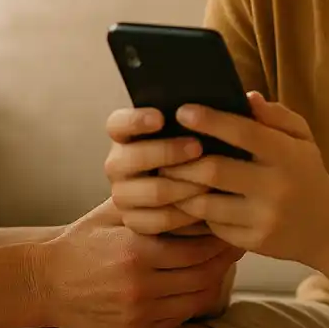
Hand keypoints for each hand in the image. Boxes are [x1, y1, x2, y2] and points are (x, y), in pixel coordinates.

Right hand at [33, 198, 241, 327]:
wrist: (45, 285)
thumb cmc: (81, 242)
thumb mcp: (110, 214)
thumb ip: (147, 200)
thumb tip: (185, 178)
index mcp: (137, 251)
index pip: (198, 247)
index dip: (221, 237)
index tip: (231, 222)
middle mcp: (142, 285)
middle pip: (205, 274)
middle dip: (226, 258)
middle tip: (238, 240)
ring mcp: (140, 312)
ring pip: (197, 299)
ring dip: (215, 280)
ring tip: (223, 262)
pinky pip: (180, 318)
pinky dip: (194, 300)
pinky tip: (199, 283)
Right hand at [104, 107, 210, 235]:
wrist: (182, 192)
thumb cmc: (187, 152)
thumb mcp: (181, 131)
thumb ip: (184, 120)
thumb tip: (198, 106)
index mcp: (122, 135)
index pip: (118, 124)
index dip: (136, 120)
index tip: (160, 118)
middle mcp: (117, 163)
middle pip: (134, 158)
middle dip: (168, 152)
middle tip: (198, 147)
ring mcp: (122, 193)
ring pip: (154, 191)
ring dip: (185, 186)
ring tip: (210, 181)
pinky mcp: (134, 221)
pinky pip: (160, 220)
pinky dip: (186, 214)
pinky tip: (206, 206)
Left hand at [160, 93, 328, 263]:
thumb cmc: (306, 173)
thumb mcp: (301, 138)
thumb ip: (275, 116)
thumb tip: (246, 97)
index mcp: (286, 155)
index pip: (243, 132)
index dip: (209, 121)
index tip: (182, 111)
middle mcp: (275, 188)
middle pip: (214, 171)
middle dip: (181, 161)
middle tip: (161, 152)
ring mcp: (263, 219)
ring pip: (206, 204)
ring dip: (181, 189)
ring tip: (167, 176)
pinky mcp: (253, 243)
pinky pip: (214, 226)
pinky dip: (197, 212)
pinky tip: (188, 200)